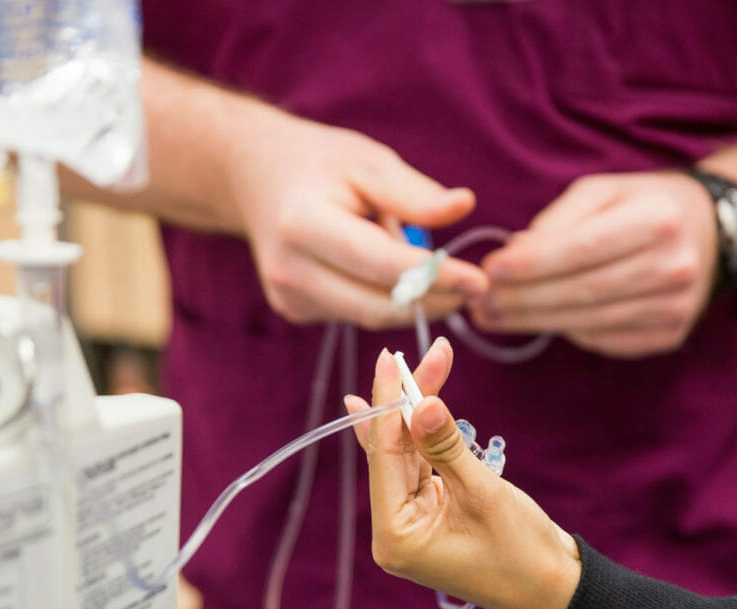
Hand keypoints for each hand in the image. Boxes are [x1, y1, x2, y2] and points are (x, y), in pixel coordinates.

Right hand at [223, 104, 488, 327]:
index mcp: (304, 225)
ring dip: (409, 301)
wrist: (257, 176)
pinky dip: (380, 299)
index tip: (479, 281)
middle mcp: (289, 269)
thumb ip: (414, 193)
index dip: (435, 278)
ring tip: (425, 265)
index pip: (382, 266)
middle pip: (377, 305)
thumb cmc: (321, 164)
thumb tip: (464, 206)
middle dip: (432, 301)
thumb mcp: (370, 163)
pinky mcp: (292, 310)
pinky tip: (380, 270)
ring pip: (369, 316)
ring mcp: (287, 296)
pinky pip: (353, 315)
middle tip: (473, 288)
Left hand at [344, 340, 581, 608]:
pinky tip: (410, 403)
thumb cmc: (523, 553)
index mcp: (395, 537)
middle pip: (392, 451)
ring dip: (419, 412)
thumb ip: (447, 446)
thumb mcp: (484, 493)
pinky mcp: (431, 515)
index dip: (389, 404)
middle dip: (407, 401)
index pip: (383, 457)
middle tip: (416, 354)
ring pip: (407, 454)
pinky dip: (424, 435)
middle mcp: (394, 531)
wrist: (557, 591)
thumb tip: (421, 402)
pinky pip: (421, 466)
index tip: (392, 360)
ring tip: (428, 363)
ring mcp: (411, 524)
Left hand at [475, 171, 717, 357]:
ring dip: (531, 322)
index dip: (529, 266)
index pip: (579, 250)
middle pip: (579, 293)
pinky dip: (565, 331)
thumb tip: (512, 256)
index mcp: (656, 220)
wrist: (708, 233)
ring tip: (492, 316)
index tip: (488, 272)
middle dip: (520, 301)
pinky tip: (538, 320)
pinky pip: (602, 339)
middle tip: (478, 304)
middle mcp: (673, 268)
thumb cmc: (641, 206)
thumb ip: (556, 222)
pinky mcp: (668, 335)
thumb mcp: (601, 192)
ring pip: (586, 323)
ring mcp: (674, 308)